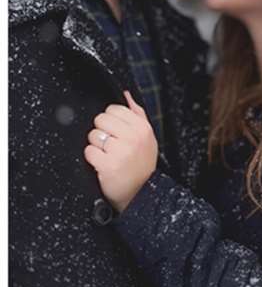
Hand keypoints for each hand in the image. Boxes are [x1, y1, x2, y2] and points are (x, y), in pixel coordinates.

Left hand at [84, 91, 157, 212]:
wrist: (141, 192)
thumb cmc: (141, 163)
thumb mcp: (147, 137)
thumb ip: (137, 113)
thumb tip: (126, 94)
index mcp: (142, 128)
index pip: (114, 109)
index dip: (111, 120)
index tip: (116, 132)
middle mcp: (133, 138)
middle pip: (101, 119)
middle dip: (102, 131)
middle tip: (111, 144)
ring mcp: (120, 151)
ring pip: (93, 135)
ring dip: (97, 146)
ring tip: (108, 155)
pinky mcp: (107, 165)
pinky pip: (89, 151)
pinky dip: (93, 158)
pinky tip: (103, 164)